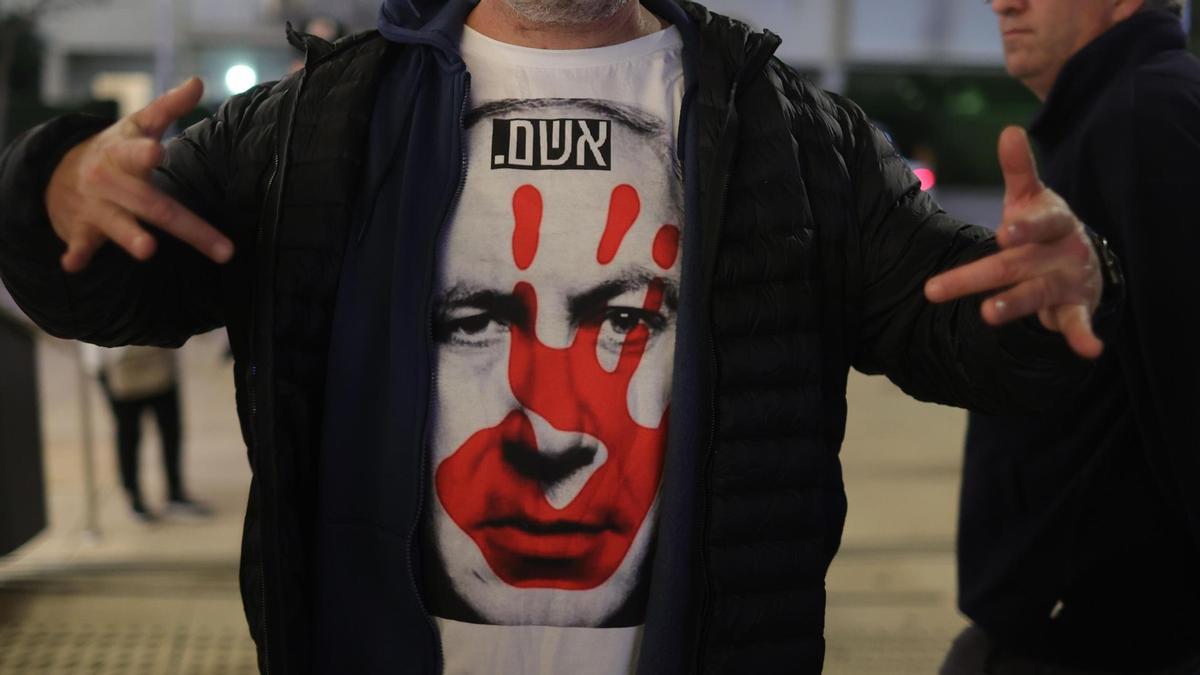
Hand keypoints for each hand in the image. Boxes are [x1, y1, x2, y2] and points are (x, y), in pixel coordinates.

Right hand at [45, 77, 233, 272]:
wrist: (60, 172)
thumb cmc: (116, 150)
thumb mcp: (138, 126)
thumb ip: (168, 107)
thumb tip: (197, 82)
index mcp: (125, 155)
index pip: (136, 153)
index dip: (145, 153)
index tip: (157, 152)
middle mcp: (112, 181)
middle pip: (154, 205)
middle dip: (188, 227)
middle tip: (220, 248)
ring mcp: (96, 207)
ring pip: (117, 225)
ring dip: (130, 237)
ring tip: (147, 250)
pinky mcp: (83, 230)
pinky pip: (80, 244)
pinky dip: (76, 254)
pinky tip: (73, 265)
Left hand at [924, 126, 1103, 358]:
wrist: (1085, 258)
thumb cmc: (1045, 227)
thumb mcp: (1032, 198)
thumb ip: (1019, 169)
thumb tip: (1009, 130)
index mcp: (1053, 221)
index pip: (1039, 223)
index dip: (1024, 228)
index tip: (1004, 233)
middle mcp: (1062, 251)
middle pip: (1014, 265)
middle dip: (976, 277)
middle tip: (936, 289)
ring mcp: (1068, 281)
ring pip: (1037, 295)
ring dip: (1014, 305)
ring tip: (988, 315)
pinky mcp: (1075, 307)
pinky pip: (1077, 322)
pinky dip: (1083, 336)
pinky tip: (1089, 350)